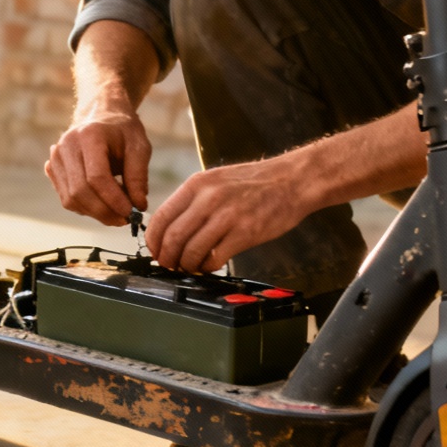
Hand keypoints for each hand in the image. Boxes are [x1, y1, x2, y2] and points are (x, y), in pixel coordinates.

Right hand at [45, 102, 151, 224]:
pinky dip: (86, 208)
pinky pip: (67, 199)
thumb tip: (138, 206)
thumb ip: (139, 176)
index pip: (97, 177)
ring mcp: (55, 158)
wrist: (100, 115)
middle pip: (80, 191)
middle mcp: (66, 146)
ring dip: (95, 212)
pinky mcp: (52, 169)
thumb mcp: (139, 147)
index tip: (131, 212)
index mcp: (89, 135)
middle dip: (104, 211)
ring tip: (116, 210)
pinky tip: (102, 202)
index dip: (114, 200)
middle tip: (125, 220)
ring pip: (71, 199)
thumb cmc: (123, 131)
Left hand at [146, 154, 310, 273]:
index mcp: (197, 184)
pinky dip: (208, 266)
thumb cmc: (254, 183)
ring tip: (191, 267)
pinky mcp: (245, 232)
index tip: (155, 251)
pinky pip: (215, 258)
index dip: (154, 240)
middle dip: (167, 258)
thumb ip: (193, 202)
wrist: (292, 180)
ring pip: (191, 250)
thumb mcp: (216, 180)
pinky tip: (211, 264)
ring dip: (187, 265)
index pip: (162, 217)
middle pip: (173, 237)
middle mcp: (209, 198)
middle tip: (169, 265)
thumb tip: (171, 229)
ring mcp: (227, 216)